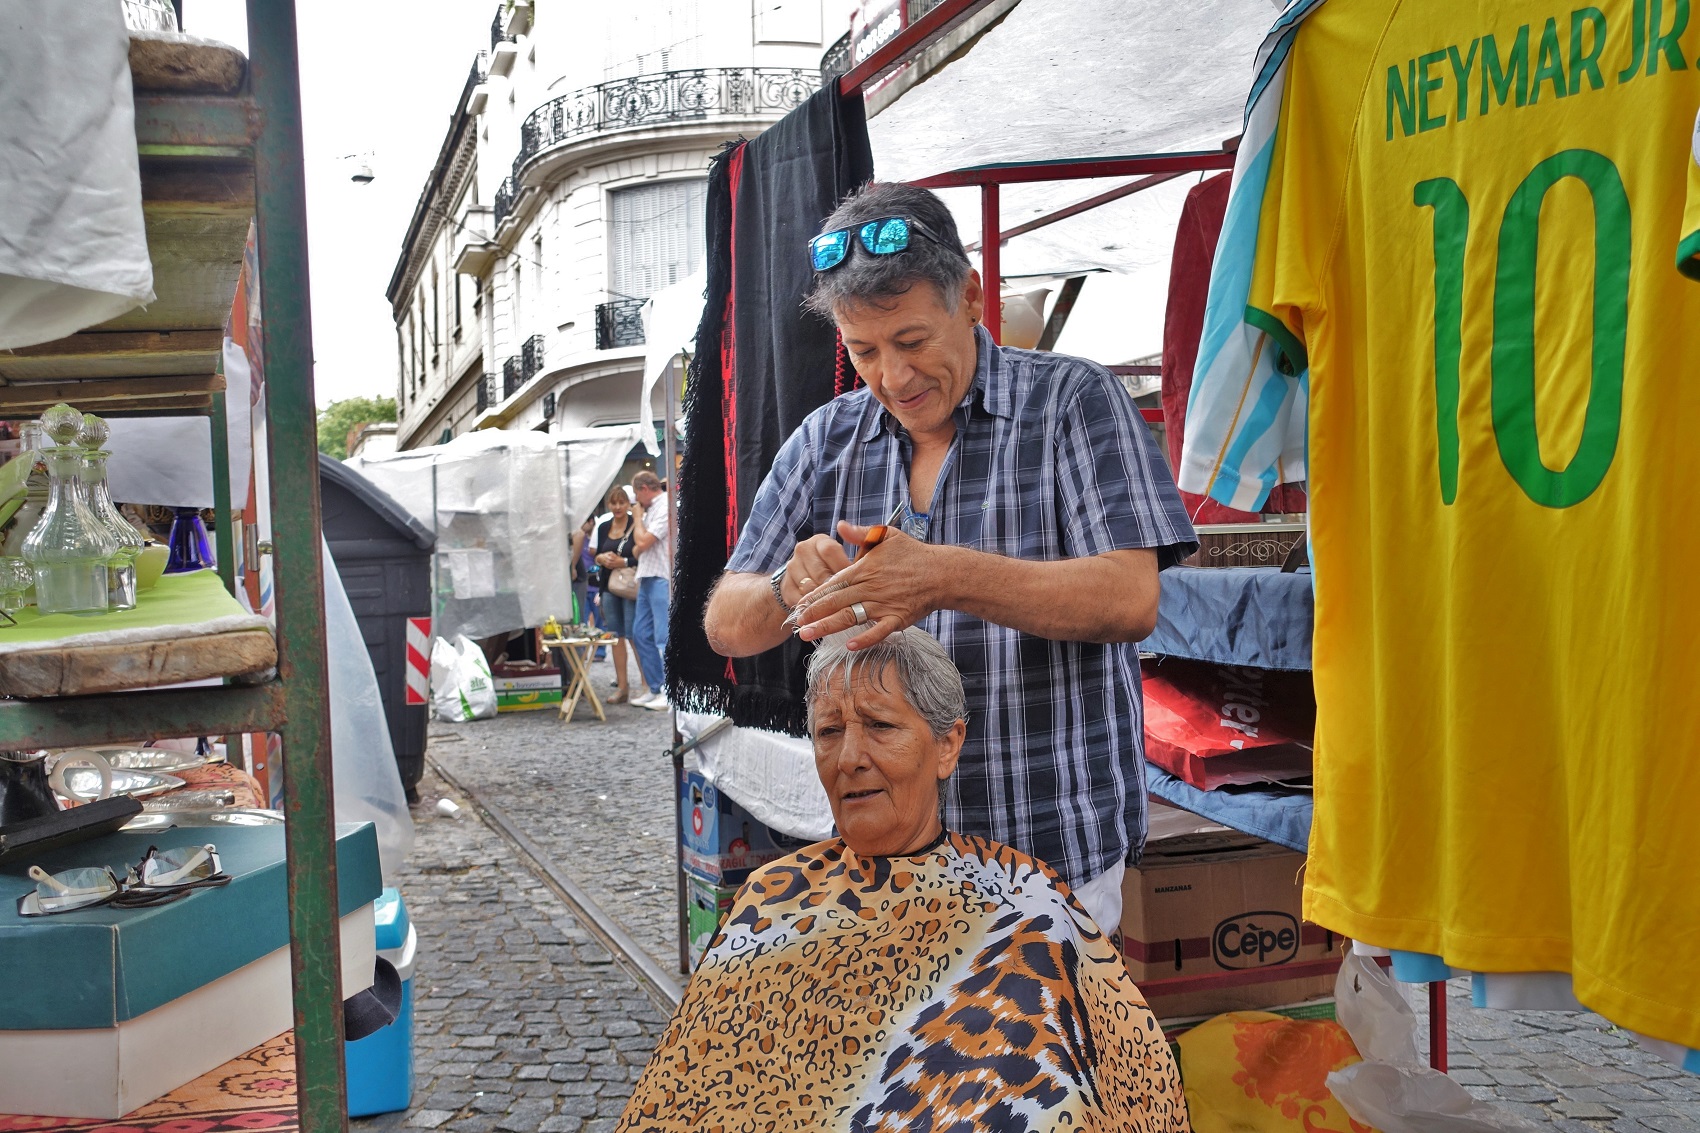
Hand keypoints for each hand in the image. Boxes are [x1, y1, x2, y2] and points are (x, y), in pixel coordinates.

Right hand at [784, 534, 851, 605]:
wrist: (804, 579)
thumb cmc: (834, 568)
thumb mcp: (847, 558)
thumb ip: (858, 550)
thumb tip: (861, 549)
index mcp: (820, 541)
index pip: (830, 551)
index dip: (843, 567)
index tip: (854, 579)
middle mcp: (803, 550)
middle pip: (820, 573)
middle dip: (835, 588)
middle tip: (847, 598)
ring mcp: (792, 568)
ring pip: (809, 588)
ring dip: (823, 600)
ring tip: (836, 607)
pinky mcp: (785, 586)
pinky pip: (799, 600)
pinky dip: (811, 608)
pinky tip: (821, 612)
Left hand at [793, 522, 945, 649]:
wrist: (942, 573)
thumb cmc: (913, 553)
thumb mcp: (886, 535)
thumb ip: (860, 533)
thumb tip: (839, 525)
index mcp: (864, 569)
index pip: (832, 583)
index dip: (814, 595)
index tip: (799, 604)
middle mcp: (870, 588)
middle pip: (836, 602)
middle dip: (813, 614)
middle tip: (795, 624)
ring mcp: (884, 605)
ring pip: (850, 617)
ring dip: (828, 627)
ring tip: (809, 635)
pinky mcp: (898, 618)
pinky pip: (879, 631)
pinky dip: (865, 639)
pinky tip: (849, 646)